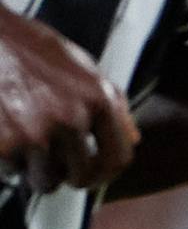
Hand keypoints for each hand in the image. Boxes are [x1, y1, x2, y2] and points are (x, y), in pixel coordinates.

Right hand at [0, 12, 135, 193]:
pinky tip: (4, 133)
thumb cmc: (31, 48)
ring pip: (44, 180)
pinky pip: (11, 173)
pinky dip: (6, 161)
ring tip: (26, 140)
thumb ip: (111, 104)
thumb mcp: (83, 67)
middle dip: (68, 174)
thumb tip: (133, 139)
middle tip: (54, 160)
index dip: (106, 173)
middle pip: (81, 177)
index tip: (94, 174)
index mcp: (98, 99)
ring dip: (35, 169)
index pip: (118, 159)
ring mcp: (36, 134)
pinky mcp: (3, 145)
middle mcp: (71, 119)